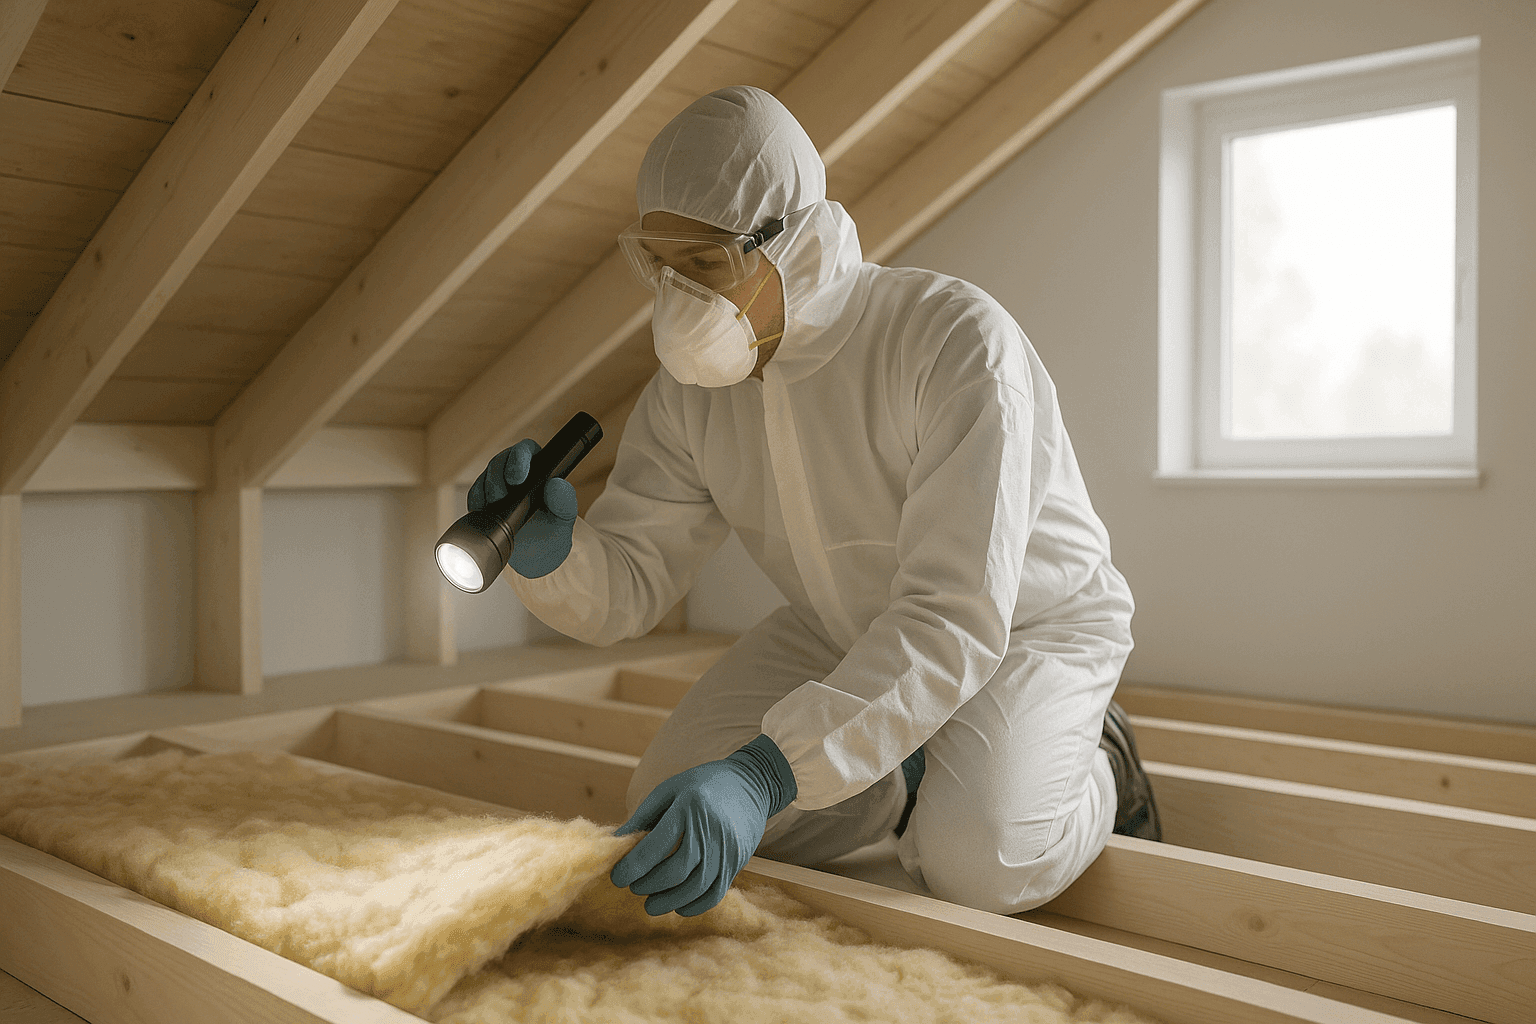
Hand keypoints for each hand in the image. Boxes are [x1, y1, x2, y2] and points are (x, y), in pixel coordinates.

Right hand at [467, 438, 577, 578]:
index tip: (516, 478)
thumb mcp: (564, 521)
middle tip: (500, 497)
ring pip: (486, 475)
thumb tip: (556, 484)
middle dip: (497, 477)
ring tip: (493, 506)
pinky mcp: (485, 498)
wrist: (534, 555)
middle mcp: (518, 472)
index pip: (526, 450)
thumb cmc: (552, 532)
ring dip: (486, 490)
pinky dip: (475, 501)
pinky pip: (475, 493)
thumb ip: (565, 503)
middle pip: (501, 460)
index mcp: (540, 469)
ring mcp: (499, 484)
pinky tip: (480, 511)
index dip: (518, 459)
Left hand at [611, 734, 796, 916]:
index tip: (617, 877)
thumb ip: (643, 816)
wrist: (751, 783)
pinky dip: (695, 905)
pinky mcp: (738, 862)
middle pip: (677, 871)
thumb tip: (617, 843)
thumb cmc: (702, 784)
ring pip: (697, 887)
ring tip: (650, 905)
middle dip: (650, 885)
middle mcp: (710, 829)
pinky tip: (678, 906)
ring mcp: (728, 848)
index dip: (633, 866)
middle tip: (634, 888)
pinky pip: (716, 892)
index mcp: (689, 807)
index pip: (657, 845)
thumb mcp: (669, 789)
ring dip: (669, 901)